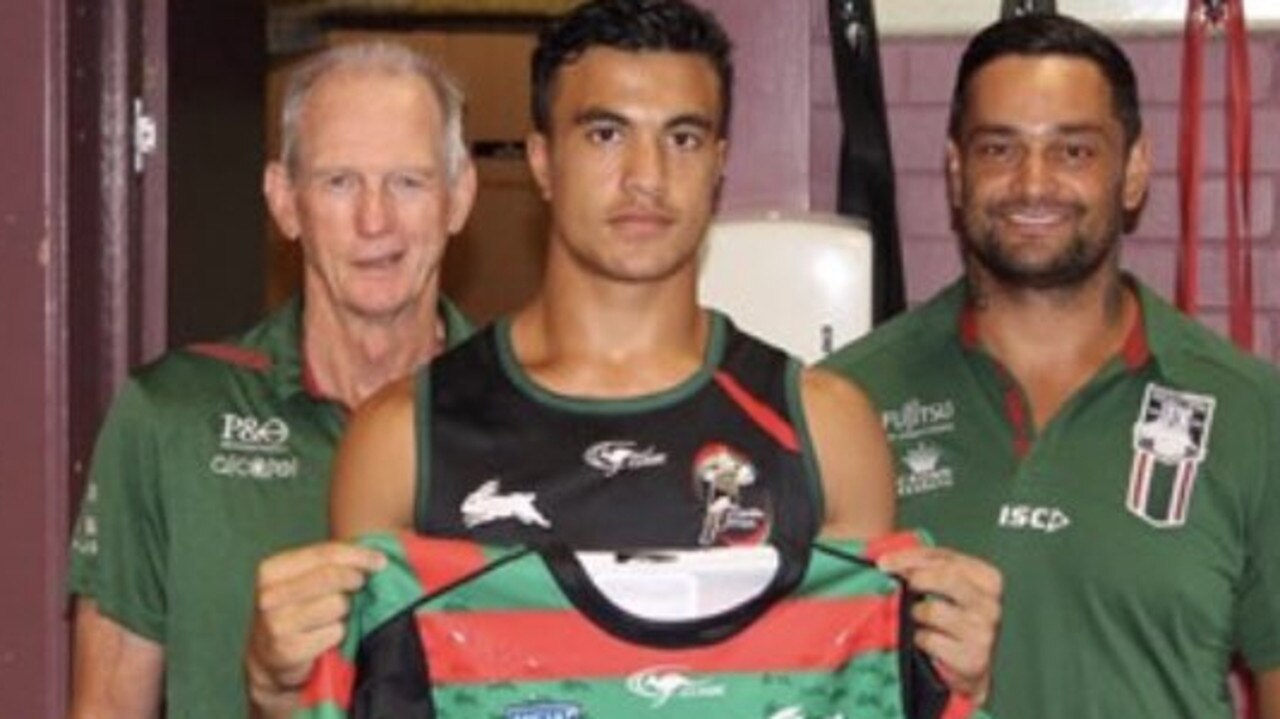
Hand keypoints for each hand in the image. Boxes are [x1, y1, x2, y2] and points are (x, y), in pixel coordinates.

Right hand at [245, 542, 384, 717]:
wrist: (271, 657)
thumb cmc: (298, 610)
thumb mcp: (306, 580)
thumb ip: (333, 564)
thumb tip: (377, 558)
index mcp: (271, 571)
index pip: (324, 554)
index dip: (358, 555)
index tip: (381, 560)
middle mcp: (268, 596)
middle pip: (331, 577)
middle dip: (354, 579)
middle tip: (360, 584)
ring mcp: (275, 624)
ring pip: (336, 604)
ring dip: (344, 611)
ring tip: (333, 616)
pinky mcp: (287, 650)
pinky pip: (335, 632)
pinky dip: (337, 634)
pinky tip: (326, 637)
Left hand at [878, 546, 1001, 703]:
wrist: (969, 664)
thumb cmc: (952, 618)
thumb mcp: (946, 587)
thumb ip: (925, 568)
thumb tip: (888, 561)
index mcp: (988, 579)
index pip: (946, 558)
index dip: (910, 557)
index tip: (883, 561)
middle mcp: (990, 604)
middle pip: (945, 577)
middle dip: (913, 576)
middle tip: (890, 580)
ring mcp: (984, 632)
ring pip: (933, 609)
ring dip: (915, 613)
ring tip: (917, 618)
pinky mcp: (972, 657)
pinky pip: (929, 639)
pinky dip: (919, 638)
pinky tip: (923, 639)